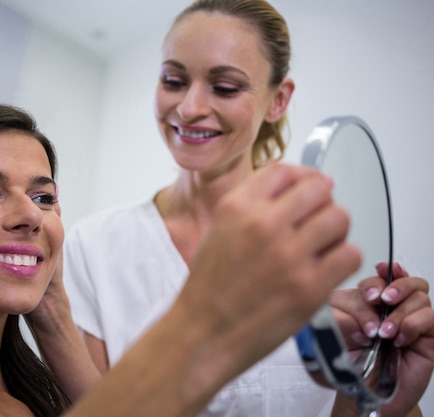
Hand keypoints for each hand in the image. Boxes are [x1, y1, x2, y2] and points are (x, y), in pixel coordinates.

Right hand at [176, 163, 361, 386]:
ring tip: (322, 248)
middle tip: (317, 223)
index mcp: (236, 207)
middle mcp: (262, 224)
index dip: (303, 177)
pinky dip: (342, 259)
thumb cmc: (208, 290)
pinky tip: (325, 270)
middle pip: (318, 189)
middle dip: (322, 203)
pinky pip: (350, 254)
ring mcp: (288, 254)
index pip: (284, 171)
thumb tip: (304, 188)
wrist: (202, 334)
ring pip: (339, 217)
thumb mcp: (217, 232)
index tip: (311, 189)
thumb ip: (252, 206)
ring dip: (335, 231)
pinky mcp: (309, 287)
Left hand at [331, 262, 433, 415]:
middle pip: (405, 279)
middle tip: (382, 300)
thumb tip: (355, 315)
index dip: (375, 281)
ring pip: (420, 296)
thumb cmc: (348, 365)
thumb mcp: (332, 337)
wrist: (364, 393)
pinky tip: (399, 339)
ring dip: (401, 311)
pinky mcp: (428, 338)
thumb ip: (338, 320)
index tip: (369, 292)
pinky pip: (430, 318)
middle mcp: (391, 308)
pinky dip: (414, 324)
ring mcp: (411, 321)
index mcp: (369, 302)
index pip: (378, 279)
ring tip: (385, 332)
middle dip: (395, 285)